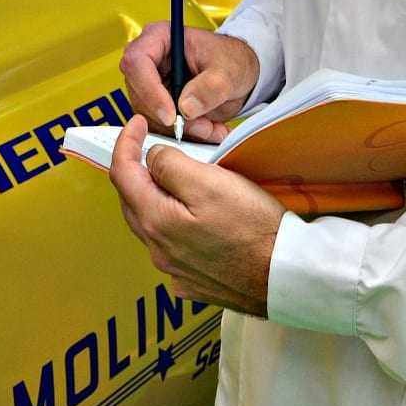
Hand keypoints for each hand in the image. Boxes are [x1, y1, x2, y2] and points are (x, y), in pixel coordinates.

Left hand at [108, 115, 284, 315]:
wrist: (283, 275)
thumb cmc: (253, 229)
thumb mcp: (210, 182)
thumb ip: (170, 165)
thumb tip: (151, 158)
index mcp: (156, 221)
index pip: (121, 174)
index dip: (126, 143)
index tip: (137, 124)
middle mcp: (158, 249)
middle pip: (132, 200)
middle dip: (137, 170)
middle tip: (154, 147)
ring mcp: (174, 269)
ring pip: (151, 224)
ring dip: (156, 198)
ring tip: (177, 179)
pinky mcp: (192, 280)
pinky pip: (172, 246)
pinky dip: (174, 225)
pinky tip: (194, 218)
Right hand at [120, 23, 259, 143]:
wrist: (239, 74)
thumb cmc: (231, 59)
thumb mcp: (228, 70)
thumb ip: (210, 87)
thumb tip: (186, 108)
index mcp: (160, 38)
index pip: (137, 62)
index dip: (149, 90)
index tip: (171, 115)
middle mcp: (150, 62)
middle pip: (139, 94)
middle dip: (170, 118)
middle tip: (200, 126)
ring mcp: (151, 85)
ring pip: (149, 116)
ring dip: (181, 129)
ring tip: (211, 127)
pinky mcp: (158, 106)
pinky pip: (161, 127)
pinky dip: (185, 133)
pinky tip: (208, 128)